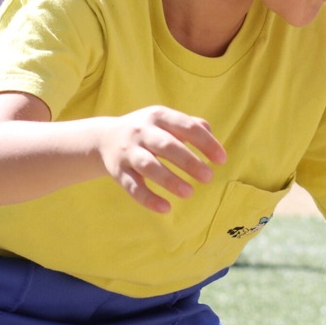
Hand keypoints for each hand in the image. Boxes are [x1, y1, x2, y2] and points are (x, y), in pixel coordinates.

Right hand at [100, 106, 226, 213]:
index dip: (206, 143)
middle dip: (188, 161)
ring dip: (169, 180)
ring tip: (189, 193)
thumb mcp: (165, 121)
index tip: (221, 160)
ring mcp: (128, 152)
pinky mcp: (118, 172)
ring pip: (148, 166)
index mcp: (158, 116)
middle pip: (166, 146)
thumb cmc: (147, 131)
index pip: (186, 126)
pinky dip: (148, 199)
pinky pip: (132, 187)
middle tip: (208, 177)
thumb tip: (210, 134)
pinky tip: (165, 208)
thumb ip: (189, 125)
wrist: (104, 138)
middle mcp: (142, 132)